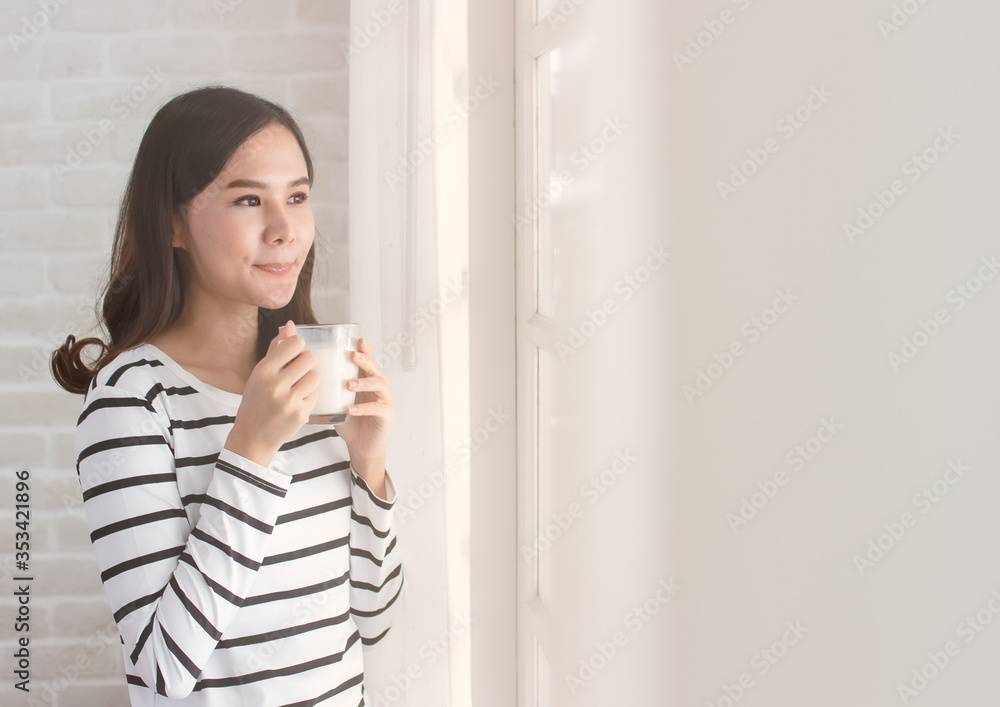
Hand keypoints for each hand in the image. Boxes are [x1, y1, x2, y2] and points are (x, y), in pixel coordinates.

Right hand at [225, 321, 318, 466]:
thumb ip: (276, 349)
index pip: (294, 343)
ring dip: (310, 381)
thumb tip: (290, 325)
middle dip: (307, 363)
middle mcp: (275, 384)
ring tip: (297, 388)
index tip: (295, 352)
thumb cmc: (256, 401)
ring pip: (316, 377)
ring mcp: (289, 401)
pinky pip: (316, 395)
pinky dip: (309, 397)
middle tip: (298, 371)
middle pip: (310, 358)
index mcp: (263, 370)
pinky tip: (297, 403)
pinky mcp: (300, 414)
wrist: (253, 436)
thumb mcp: (259, 374)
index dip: (299, 346)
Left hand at [333, 337, 392, 468]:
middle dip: (365, 360)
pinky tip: (351, 409)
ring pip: (380, 385)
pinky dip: (364, 407)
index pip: (368, 360)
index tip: (357, 341)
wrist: (361, 445)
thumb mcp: (335, 401)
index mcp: (367, 379)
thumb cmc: (349, 421)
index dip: (365, 350)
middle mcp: (378, 387)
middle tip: (352, 356)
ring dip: (364, 382)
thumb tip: (296, 380)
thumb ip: (323, 390)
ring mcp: (384, 400)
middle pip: (375, 368)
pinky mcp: (386, 415)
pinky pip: (377, 408)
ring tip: (349, 384)